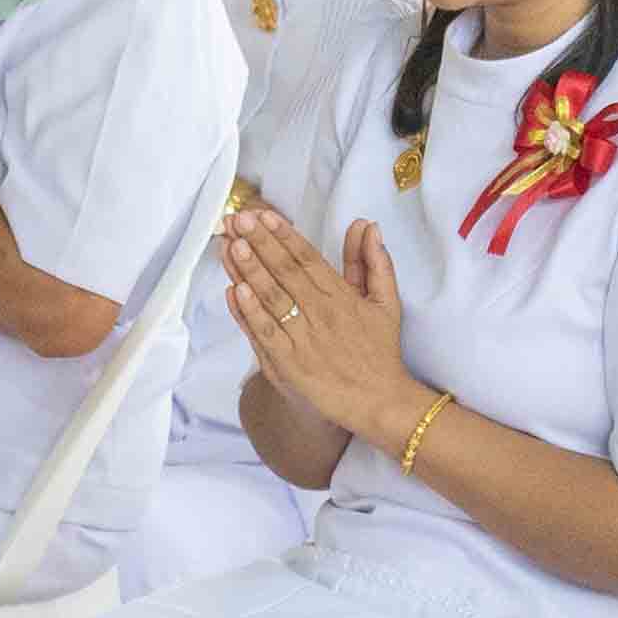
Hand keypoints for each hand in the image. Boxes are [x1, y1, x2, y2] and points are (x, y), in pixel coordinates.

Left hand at [220, 197, 418, 441]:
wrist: (379, 402)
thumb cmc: (380, 351)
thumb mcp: (386, 302)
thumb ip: (375, 262)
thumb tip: (368, 226)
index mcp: (342, 296)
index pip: (307, 258)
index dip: (284, 235)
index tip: (264, 216)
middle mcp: (321, 313)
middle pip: (285, 272)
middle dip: (259, 243)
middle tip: (238, 220)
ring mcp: (303, 339)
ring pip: (271, 298)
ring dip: (249, 270)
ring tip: (231, 245)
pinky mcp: (290, 364)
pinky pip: (266, 333)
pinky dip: (249, 312)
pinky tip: (235, 291)